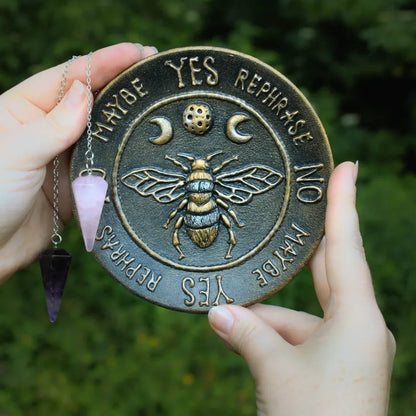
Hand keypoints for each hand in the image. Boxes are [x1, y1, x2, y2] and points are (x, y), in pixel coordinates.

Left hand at [0, 43, 156, 282]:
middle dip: (120, 86)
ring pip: (99, 134)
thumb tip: (86, 91)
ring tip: (152, 108)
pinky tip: (137, 150)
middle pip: (90, 101)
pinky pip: (101, 166)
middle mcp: (45, 130)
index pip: (70, 78)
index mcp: (23, 110)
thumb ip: (52, 126)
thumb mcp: (15, 154)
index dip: (106, 62)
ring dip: (123, 123)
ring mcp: (62, 157)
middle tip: (153, 75)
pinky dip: (118, 160)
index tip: (139, 53)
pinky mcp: (74, 185)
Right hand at [208, 162, 394, 415]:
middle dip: (306, 246)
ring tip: (227, 317)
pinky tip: (240, 336)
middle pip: (328, 271)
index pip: (346, 246)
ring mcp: (346, 348)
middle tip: (295, 212)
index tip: (349, 166)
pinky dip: (270, 335)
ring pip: (301, 313)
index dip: (344, 202)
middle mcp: (357, 328)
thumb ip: (245, 333)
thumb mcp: (274, 370)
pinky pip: (298, 336)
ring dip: (266, 315)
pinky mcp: (333, 367)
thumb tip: (216, 312)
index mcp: (357, 319)